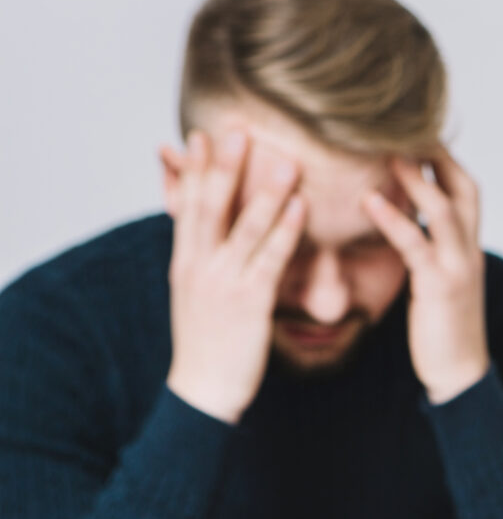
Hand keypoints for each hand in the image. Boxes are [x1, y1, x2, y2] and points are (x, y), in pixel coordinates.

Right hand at [162, 130, 305, 422]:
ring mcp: (223, 282)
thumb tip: (206, 234)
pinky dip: (285, 229)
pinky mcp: (249, 303)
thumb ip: (202, 258)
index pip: (189, 205)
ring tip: (283, 156)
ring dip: (264, 189)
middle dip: (225, 165)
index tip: (204, 133)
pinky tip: (301, 205)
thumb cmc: (207, 342)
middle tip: (240, 126)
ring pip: (244, 227)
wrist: (203, 391)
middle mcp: (199, 266)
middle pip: (211, 206)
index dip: (196, 169)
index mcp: (185, 261)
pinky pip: (270, 259)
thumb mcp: (195, 293)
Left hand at [362, 149, 489, 403]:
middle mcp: (470, 249)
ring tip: (386, 151)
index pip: (464, 187)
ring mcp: (459, 266)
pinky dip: (394, 219)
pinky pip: (417, 245)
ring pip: (446, 209)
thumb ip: (427, 248)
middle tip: (402, 127)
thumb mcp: (437, 279)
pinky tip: (368, 202)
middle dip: (437, 155)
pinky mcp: (441, 286)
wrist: (459, 373)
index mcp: (468, 246)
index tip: (413, 131)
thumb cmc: (442, 327)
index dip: (443, 157)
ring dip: (417, 178)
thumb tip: (405, 224)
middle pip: (464, 186)